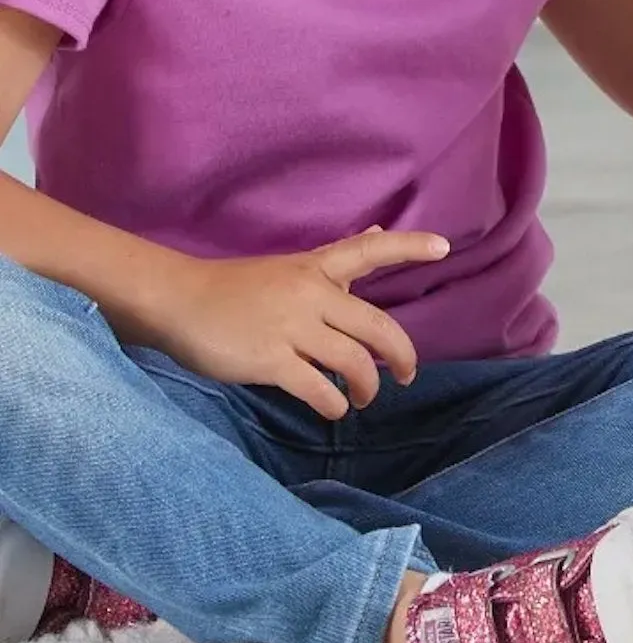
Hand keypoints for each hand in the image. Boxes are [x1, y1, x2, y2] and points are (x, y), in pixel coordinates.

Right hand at [149, 227, 448, 419]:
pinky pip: (316, 387)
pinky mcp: (269, 360)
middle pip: (375, 326)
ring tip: (363, 397)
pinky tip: (333, 408)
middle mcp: (311, 294)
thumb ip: (335, 261)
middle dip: (400, 354)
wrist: (178, 301)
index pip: (370, 250)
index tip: (445, 248)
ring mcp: (291, 327)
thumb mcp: (291, 266)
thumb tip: (374, 234)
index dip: (409, 247)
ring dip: (366, 385)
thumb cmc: (236, 286)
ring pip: (351, 361)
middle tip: (406, 374)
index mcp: (317, 267)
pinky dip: (332, 403)